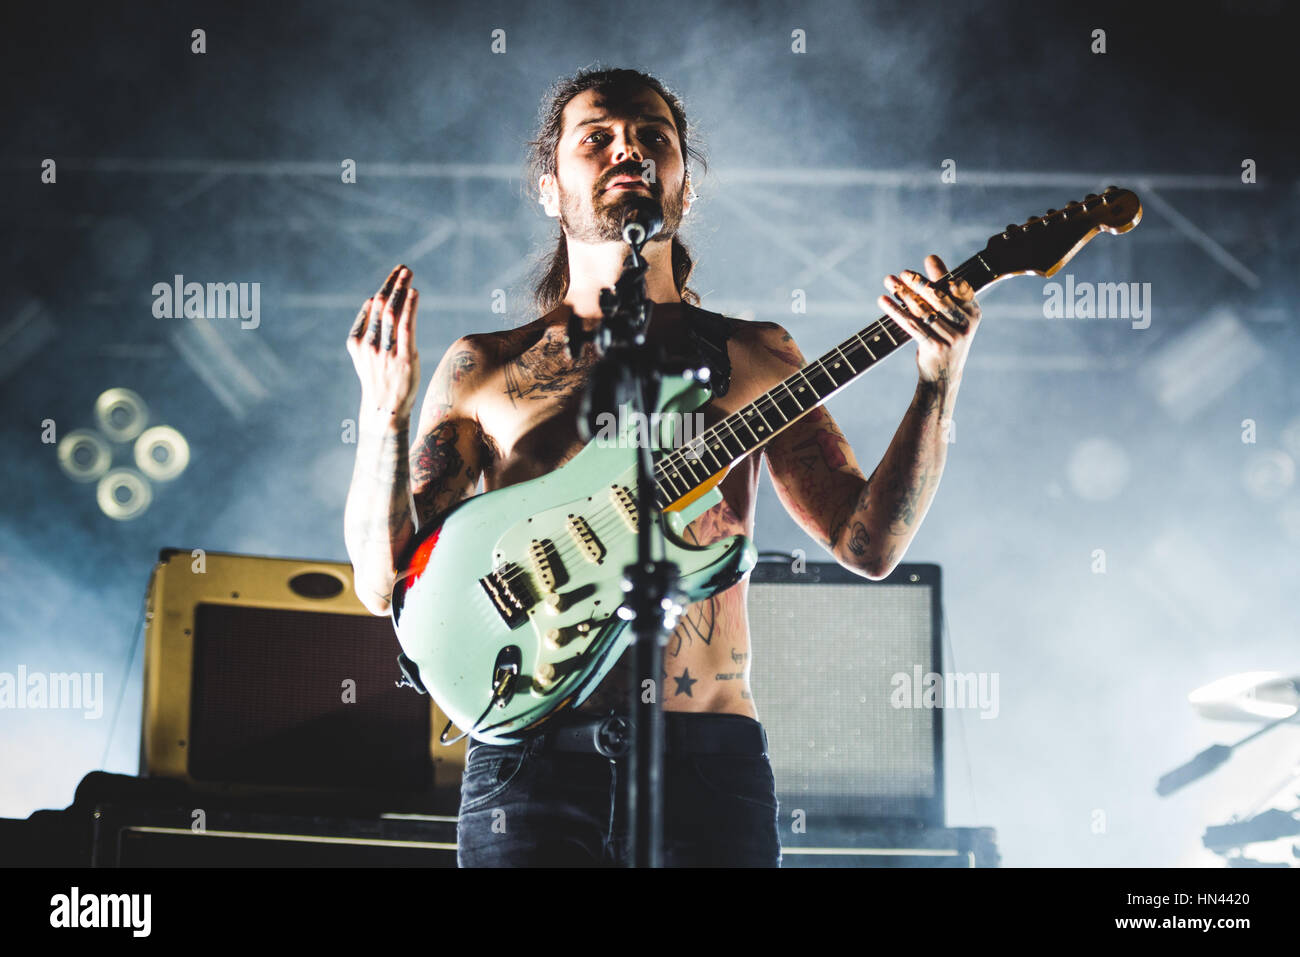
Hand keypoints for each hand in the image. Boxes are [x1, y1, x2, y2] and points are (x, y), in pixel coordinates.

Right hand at [346, 264, 420, 418]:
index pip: (372, 308)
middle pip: (381, 306)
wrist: (385, 409)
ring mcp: (386, 352)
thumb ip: (366, 330)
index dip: (384, 289)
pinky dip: (410, 307)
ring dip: (401, 289)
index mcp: (357, 343)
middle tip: (404, 268)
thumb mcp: (365, 356)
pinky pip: (406, 327)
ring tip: (409, 273)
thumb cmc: (379, 381)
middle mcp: (370, 345)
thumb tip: (372, 301)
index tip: (395, 276)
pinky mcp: (403, 358)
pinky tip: (414, 292)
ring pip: (393, 313)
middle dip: (393, 284)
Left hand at [878, 254, 979, 384]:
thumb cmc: (946, 337)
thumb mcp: (951, 314)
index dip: (941, 274)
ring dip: (903, 293)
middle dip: (918, 283)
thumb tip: (931, 257)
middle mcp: (965, 325)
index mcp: (974, 313)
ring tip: (889, 281)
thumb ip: (943, 286)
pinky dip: (895, 311)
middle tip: (902, 273)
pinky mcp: (934, 348)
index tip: (927, 260)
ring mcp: (951, 338)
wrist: (944, 376)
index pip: (957, 288)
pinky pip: (911, 325)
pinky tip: (883, 300)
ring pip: (923, 310)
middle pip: (938, 298)